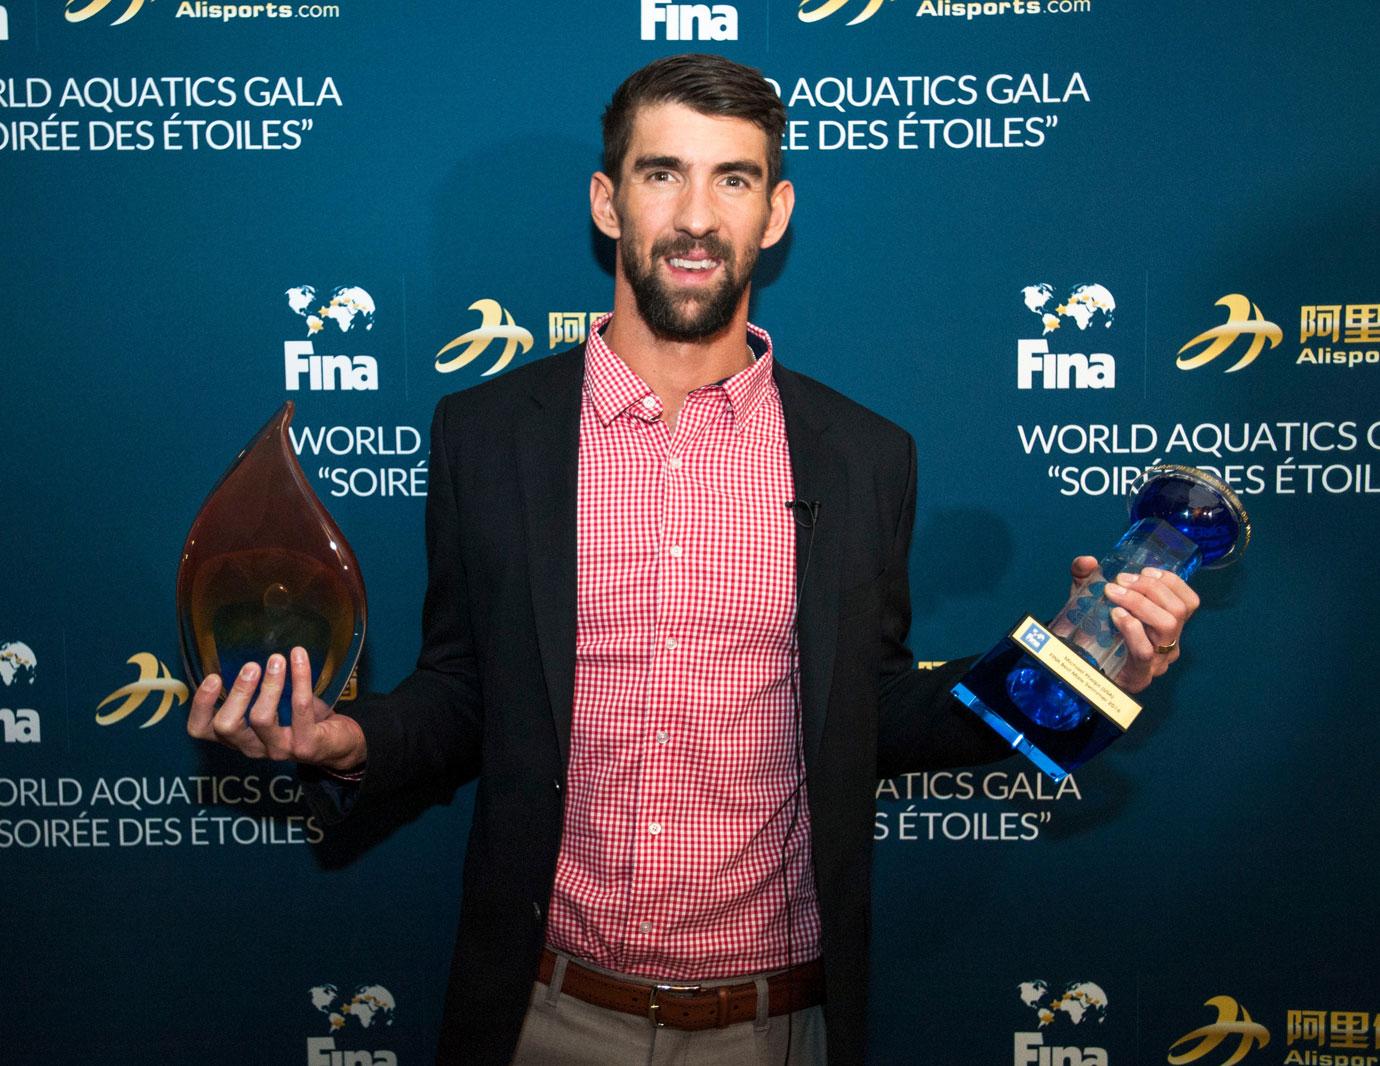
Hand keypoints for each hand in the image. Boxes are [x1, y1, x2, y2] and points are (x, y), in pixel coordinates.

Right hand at [186, 646, 367, 770]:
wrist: (340, 743)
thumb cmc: (303, 719)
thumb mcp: (275, 705)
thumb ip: (257, 688)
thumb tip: (246, 648)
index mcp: (239, 736)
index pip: (202, 729)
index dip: (201, 705)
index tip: (213, 677)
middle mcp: (253, 747)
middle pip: (227, 726)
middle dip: (236, 692)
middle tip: (251, 666)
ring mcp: (279, 749)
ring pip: (261, 718)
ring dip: (269, 684)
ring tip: (277, 659)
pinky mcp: (306, 745)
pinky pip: (300, 709)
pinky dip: (299, 679)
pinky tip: (299, 658)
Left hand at [1068, 555, 1199, 694]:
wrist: (1077, 667)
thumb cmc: (1092, 634)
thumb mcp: (1090, 601)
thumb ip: (1085, 578)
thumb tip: (1088, 561)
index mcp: (1166, 625)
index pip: (1188, 602)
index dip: (1171, 582)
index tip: (1145, 571)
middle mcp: (1169, 644)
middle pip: (1178, 610)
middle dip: (1150, 587)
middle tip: (1120, 580)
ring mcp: (1157, 661)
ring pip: (1167, 626)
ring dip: (1140, 602)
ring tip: (1113, 594)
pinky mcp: (1140, 675)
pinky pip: (1144, 650)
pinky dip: (1132, 627)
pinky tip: (1116, 615)